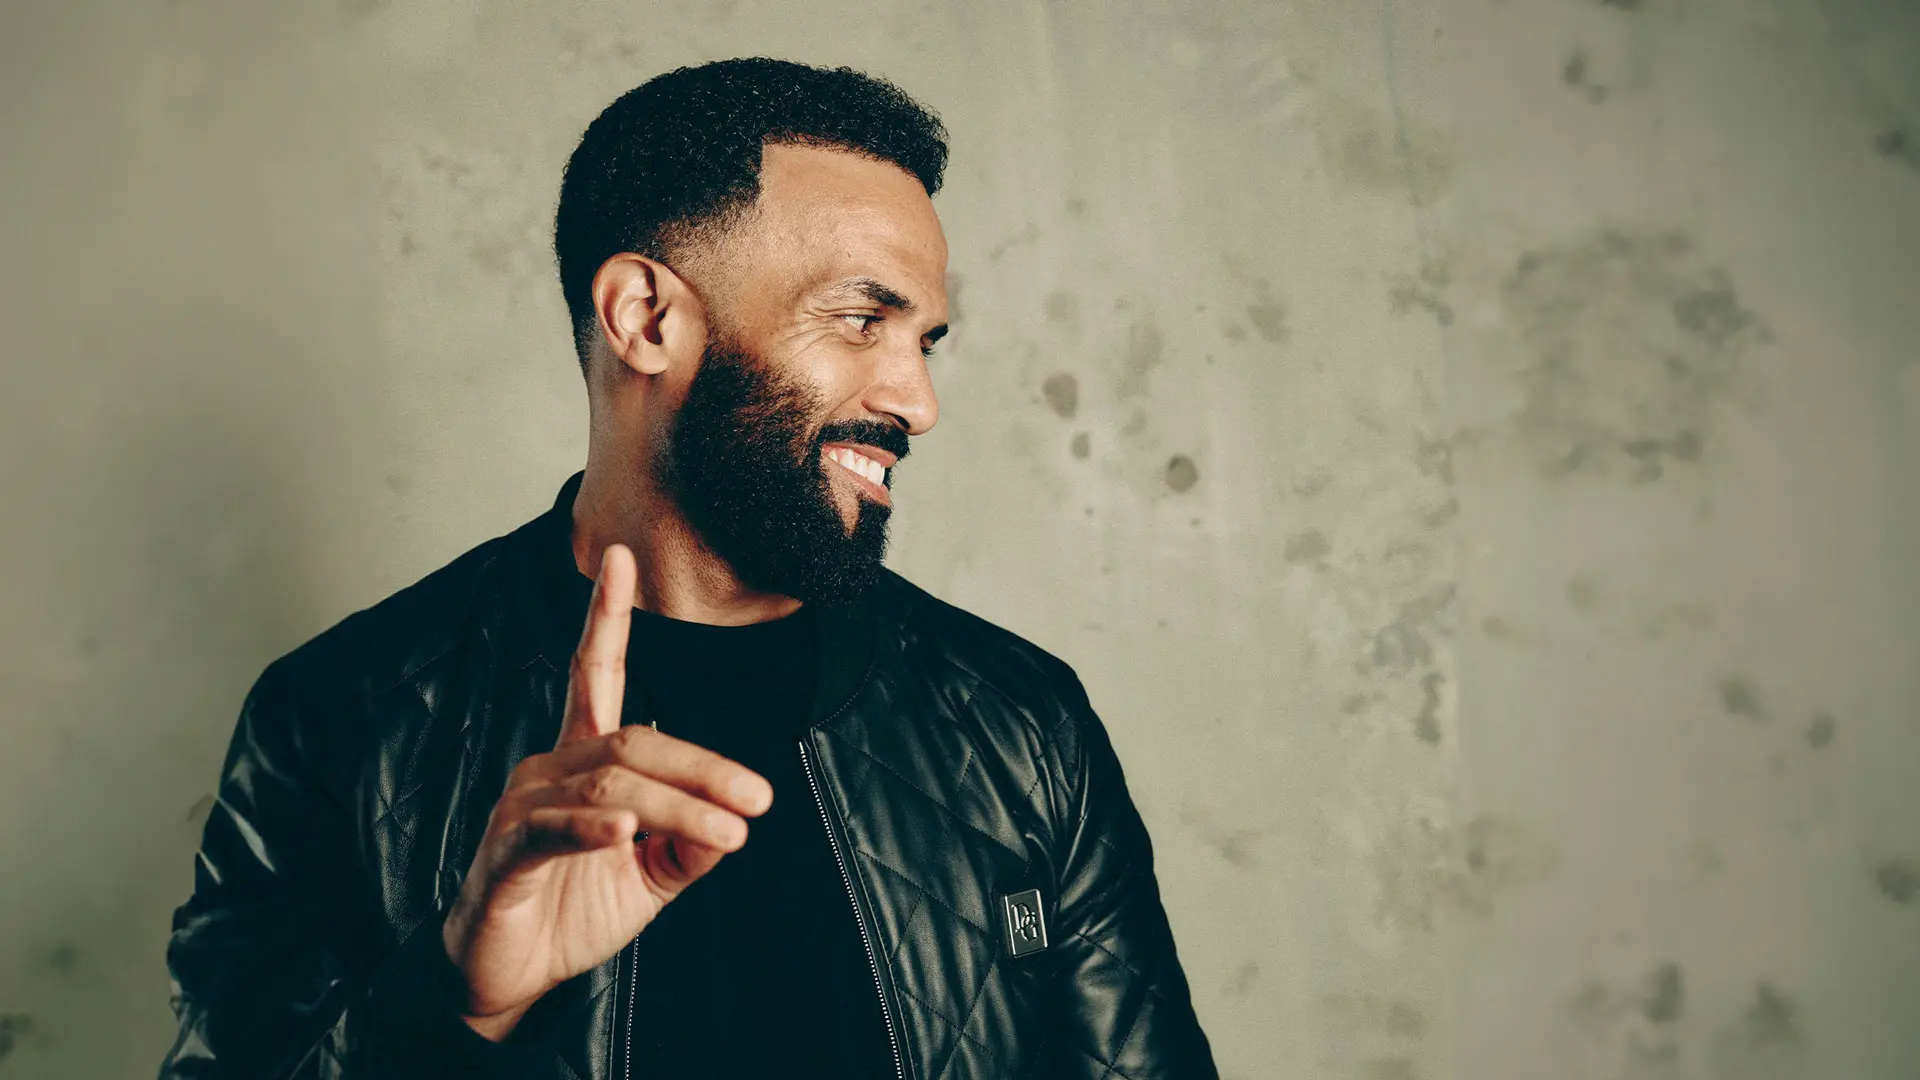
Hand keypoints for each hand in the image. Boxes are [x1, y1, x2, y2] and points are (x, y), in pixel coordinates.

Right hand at [440, 544, 772, 1039]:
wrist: (510, 979)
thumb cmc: (573, 910)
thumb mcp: (652, 876)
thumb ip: (690, 843)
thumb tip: (735, 823)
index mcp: (582, 759)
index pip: (595, 673)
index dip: (607, 616)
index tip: (621, 558)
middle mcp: (548, 767)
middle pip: (633, 742)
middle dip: (703, 768)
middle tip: (758, 801)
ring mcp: (521, 807)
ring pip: (610, 786)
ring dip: (677, 806)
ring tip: (730, 833)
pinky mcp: (503, 853)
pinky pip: (551, 829)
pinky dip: (592, 828)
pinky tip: (625, 834)